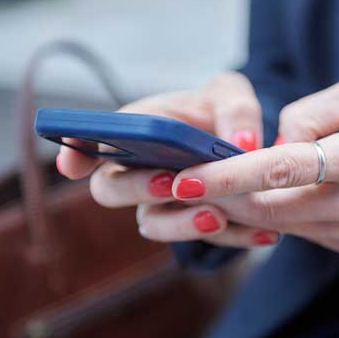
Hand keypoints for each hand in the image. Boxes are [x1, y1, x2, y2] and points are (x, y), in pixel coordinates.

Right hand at [56, 72, 281, 246]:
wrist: (246, 143)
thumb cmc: (221, 113)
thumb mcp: (231, 97)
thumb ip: (235, 109)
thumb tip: (242, 142)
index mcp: (137, 130)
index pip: (92, 141)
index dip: (75, 153)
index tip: (73, 165)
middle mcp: (138, 171)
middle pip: (111, 190)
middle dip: (137, 188)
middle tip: (170, 183)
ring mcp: (161, 204)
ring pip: (152, 224)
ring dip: (180, 224)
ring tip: (219, 216)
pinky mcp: (191, 225)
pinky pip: (200, 241)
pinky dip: (232, 238)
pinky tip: (265, 233)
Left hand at [144, 78, 338, 263]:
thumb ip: (302, 116)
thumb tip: (265, 149)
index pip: (279, 170)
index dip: (226, 176)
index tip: (184, 178)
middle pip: (272, 211)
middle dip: (225, 199)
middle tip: (192, 183)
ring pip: (288, 228)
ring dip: (255, 209)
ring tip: (235, 185)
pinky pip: (314, 235)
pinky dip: (292, 217)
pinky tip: (290, 196)